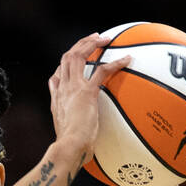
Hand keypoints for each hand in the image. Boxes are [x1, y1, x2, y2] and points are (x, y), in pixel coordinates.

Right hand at [48, 34, 130, 161]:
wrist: (69, 148)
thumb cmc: (71, 147)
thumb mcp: (68, 134)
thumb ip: (74, 126)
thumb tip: (82, 134)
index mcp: (57, 99)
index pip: (57, 76)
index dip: (66, 65)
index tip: (77, 60)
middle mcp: (62, 90)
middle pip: (66, 58)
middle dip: (79, 45)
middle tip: (94, 38)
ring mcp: (72, 89)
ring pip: (77, 56)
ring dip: (91, 44)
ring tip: (105, 38)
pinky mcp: (86, 92)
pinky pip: (102, 71)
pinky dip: (115, 63)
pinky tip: (128, 59)